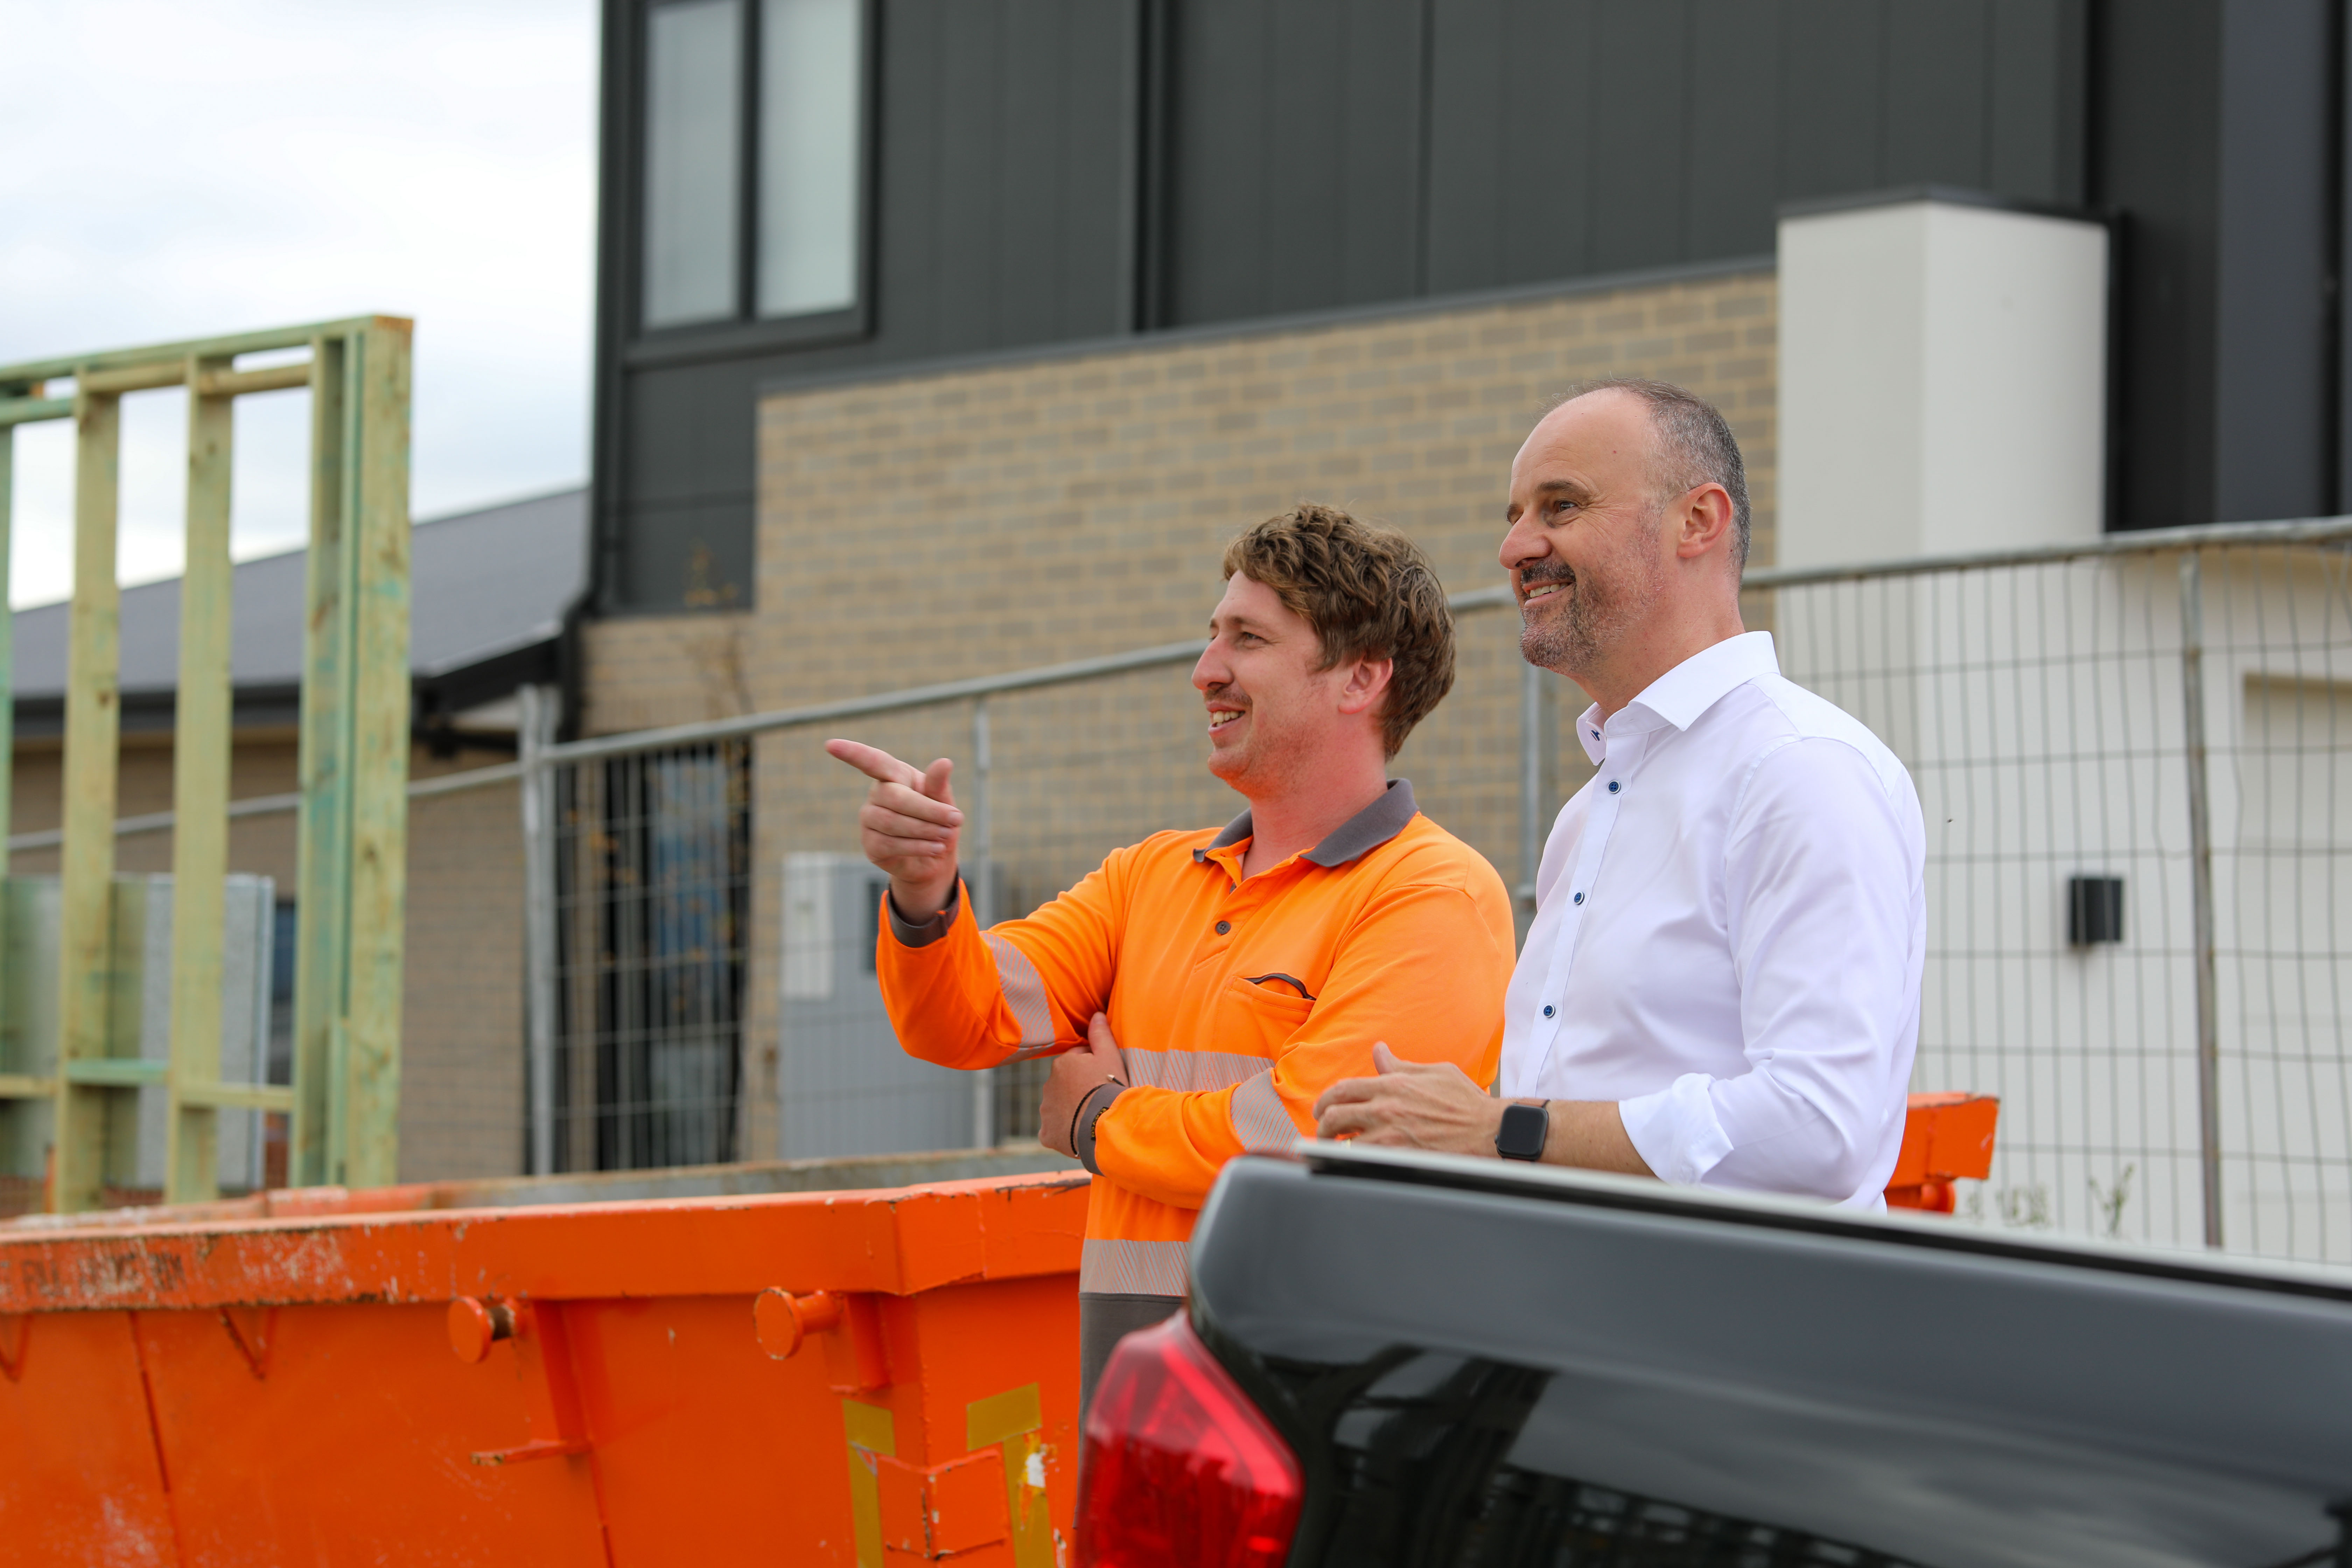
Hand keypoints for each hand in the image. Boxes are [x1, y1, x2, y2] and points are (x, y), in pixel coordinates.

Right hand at [824, 738, 962, 918]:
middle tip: (956, 819)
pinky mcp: (870, 845)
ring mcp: (869, 820)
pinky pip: (891, 844)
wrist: (935, 859)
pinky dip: (918, 846)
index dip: (852, 753)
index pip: (872, 761)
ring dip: (926, 830)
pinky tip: (936, 848)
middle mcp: (877, 795)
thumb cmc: (938, 821)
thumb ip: (939, 784)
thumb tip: (945, 762)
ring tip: (947, 836)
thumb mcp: (944, 801)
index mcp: (894, 775)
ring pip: (892, 823)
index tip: (830, 745)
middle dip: (929, 810)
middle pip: (895, 798)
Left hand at [1039, 1013, 1126, 1158]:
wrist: (1105, 1125)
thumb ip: (1101, 1035)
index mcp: (1062, 1064)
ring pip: (1058, 1106)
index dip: (1094, 1069)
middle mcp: (1048, 1086)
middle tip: (1099, 1099)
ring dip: (1070, 1109)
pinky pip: (1053, 1130)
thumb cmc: (1110, 1088)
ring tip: (1091, 1117)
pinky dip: (1063, 1131)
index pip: (1077, 1061)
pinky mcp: (1047, 1133)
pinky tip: (1079, 1133)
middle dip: (1078, 1089)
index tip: (1106, 1079)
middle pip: (1066, 1084)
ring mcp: (1046, 1111)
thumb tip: (1096, 1015)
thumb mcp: (1110, 1057)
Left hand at [1312, 1043, 1502, 1154]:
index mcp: (1392, 1085)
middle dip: (1322, 1125)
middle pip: (1335, 1116)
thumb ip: (1400, 1066)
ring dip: (1334, 1147)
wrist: (1489, 1131)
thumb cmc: (1466, 1102)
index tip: (1323, 1109)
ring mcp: (1390, 1136)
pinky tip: (1353, 1163)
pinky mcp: (1398, 1158)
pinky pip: (1363, 1161)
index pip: (1344, 1089)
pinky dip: (1353, 1162)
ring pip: (1344, 1142)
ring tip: (1333, 1150)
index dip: (1326, 1100)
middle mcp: (1386, 1109)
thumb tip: (1379, 1051)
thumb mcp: (1434, 1072)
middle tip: (1322, 1131)